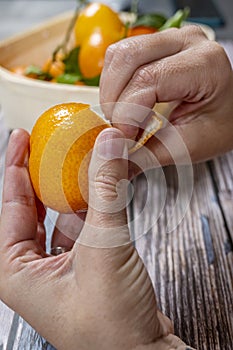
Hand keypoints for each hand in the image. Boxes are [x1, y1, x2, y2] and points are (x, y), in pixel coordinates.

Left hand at [0, 129, 172, 349]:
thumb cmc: (111, 327)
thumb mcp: (104, 248)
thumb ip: (106, 191)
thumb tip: (108, 144)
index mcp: (15, 271)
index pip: (9, 205)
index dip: (14, 166)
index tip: (21, 138)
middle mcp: (33, 268)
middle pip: (30, 207)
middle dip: (39, 174)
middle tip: (45, 143)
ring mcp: (59, 266)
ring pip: (59, 215)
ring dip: (70, 188)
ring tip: (76, 161)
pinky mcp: (84, 265)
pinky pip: (81, 225)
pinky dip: (91, 205)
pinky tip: (98, 189)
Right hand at [100, 26, 232, 165]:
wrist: (227, 113)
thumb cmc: (217, 127)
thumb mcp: (187, 147)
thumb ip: (148, 154)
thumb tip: (111, 158)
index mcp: (205, 64)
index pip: (150, 79)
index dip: (128, 111)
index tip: (124, 138)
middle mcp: (188, 41)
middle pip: (128, 57)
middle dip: (114, 99)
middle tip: (120, 129)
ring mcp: (171, 38)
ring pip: (119, 53)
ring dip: (111, 91)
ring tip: (123, 118)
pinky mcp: (156, 44)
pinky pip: (120, 56)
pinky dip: (113, 83)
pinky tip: (124, 104)